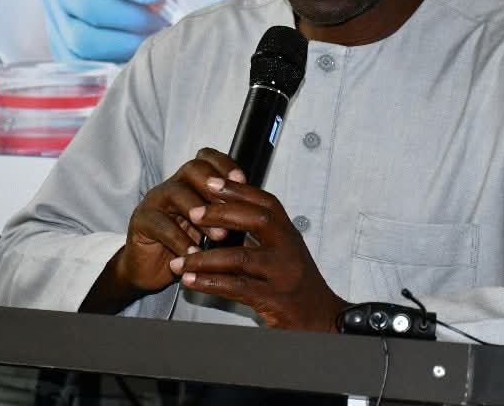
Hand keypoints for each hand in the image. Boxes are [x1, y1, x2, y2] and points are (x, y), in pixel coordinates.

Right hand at [39, 0, 167, 62]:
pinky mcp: (62, 48)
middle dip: (132, 14)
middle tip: (164, 14)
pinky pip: (85, 65)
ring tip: (156, 31)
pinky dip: (118, 60)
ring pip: (83, 41)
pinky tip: (143, 48)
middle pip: (85, 6)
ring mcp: (53, 19)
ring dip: (127, 40)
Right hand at [80, 149, 245, 312]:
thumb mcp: (213, 228)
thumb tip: (261, 210)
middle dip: (214, 187)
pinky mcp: (141, 221)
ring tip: (221, 237)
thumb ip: (229, 215)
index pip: (207, 159)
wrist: (153, 270)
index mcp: (192, 182)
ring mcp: (155, 201)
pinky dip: (181, 241)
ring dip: (202, 214)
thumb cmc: (188, 245)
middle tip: (231, 208)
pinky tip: (196, 254)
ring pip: (176, 193)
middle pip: (192, 169)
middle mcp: (173, 185)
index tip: (243, 180)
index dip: (225, 165)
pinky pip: (161, 224)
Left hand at [169, 174, 349, 331]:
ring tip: (180, 261)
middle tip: (193, 213)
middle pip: (257, 220)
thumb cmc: (300, 287)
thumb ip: (263, 236)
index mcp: (291, 235)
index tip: (213, 181)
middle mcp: (290, 250)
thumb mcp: (286, 254)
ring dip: (205, 258)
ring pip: (240, 258)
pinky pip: (236, 287)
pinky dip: (210, 283)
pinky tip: (191, 281)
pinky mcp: (275, 300)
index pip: (266, 203)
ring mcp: (284, 275)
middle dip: (222, 214)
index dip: (239, 190)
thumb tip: (227, 213)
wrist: (324, 321)